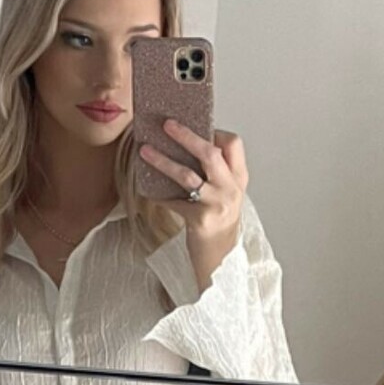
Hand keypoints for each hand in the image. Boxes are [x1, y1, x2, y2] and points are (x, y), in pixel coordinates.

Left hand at [140, 122, 247, 286]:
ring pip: (187, 176)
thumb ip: (215, 173)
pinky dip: (159, 195)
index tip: (197, 126)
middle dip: (186, 136)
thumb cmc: (219, 222)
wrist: (220, 259)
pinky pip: (174, 201)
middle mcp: (230, 189)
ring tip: (145, 151)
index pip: (233, 144)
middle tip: (166, 125)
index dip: (215, 132)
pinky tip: (147, 189)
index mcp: (239, 178)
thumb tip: (185, 144)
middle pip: (210, 154)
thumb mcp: (225, 194)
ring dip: (163, 161)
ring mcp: (217, 205)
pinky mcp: (200, 221)